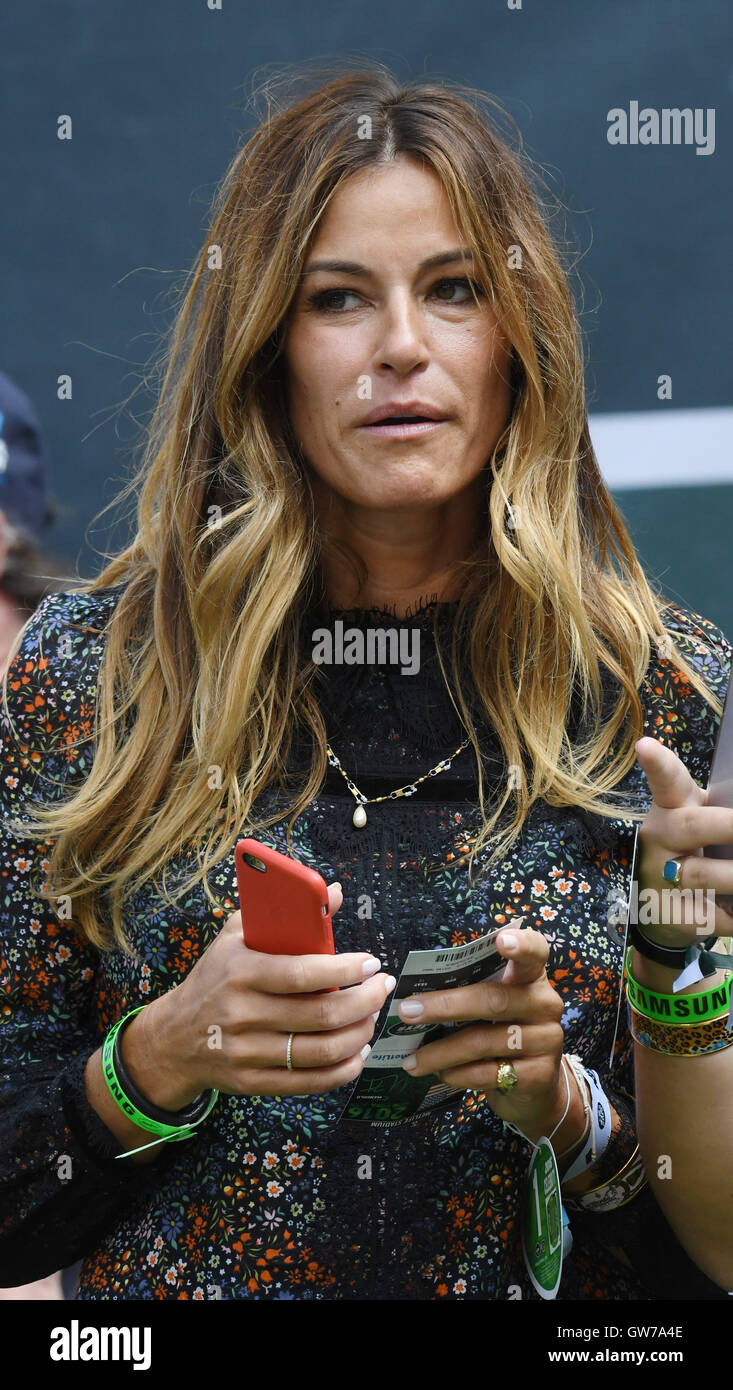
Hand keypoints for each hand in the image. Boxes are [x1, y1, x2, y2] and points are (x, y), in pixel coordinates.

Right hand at [140, 882, 395, 1102]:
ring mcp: (246, 1052)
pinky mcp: (252, 1082)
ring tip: (372, 1017)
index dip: (346, 971)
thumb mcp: (237, 936)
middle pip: (321, 1015)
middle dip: (365, 1001)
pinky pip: (309, 1082)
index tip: (371, 963)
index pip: (304, 973)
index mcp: (241, 971)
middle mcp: (242, 1014)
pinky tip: (357, 1051)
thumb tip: (334, 892)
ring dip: (360, 1034)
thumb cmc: (216, 977)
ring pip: (321, 1051)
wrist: (173, 1037)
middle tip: (382, 988)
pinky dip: (343, 1069)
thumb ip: (284, 912)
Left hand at [395, 925, 573, 1144]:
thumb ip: (469, 991)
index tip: (501, 940)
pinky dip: (458, 1074)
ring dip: (440, 1052)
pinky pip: (489, 1073)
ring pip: (484, 1041)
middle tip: (406, 1012)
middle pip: (493, 1000)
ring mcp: (546, 1040)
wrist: (535, 1084)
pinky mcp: (539, 1075)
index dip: (521, 944)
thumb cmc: (502, 1031)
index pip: (536, 951)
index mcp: (532, 977)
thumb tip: (414, 997)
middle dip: (444, 1006)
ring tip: (410, 1060)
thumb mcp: (493, 1005)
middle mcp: (545, 1004)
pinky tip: (441, 1074)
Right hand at [635, 735, 732, 947]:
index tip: (645, 747)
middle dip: (728, 825)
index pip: (665, 779)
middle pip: (690, 826)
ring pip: (704, 874)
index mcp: (672, 807)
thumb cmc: (693, 850)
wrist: (664, 908)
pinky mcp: (670, 913)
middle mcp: (660, 837)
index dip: (657, 763)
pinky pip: (713, 915)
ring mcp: (660, 876)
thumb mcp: (700, 823)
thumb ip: (720, 812)